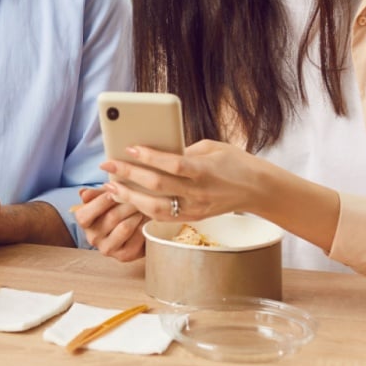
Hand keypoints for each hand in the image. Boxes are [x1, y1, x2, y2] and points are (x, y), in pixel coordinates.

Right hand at [73, 187, 146, 261]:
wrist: (134, 224)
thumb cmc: (116, 206)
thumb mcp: (104, 197)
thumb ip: (94, 194)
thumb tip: (83, 193)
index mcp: (85, 223)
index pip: (84, 216)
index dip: (100, 202)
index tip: (114, 191)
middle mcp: (93, 238)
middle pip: (111, 217)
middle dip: (127, 203)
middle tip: (138, 196)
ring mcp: (108, 249)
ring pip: (125, 227)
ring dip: (137, 214)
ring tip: (142, 207)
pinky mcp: (124, 256)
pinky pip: (136, 237)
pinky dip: (144, 226)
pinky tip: (146, 220)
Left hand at [99, 139, 274, 221]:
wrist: (258, 189)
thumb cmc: (234, 162)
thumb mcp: (211, 147)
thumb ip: (184, 150)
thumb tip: (155, 151)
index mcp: (204, 170)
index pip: (172, 165)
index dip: (149, 157)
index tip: (129, 148)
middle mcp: (198, 193)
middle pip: (158, 186)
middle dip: (129, 176)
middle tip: (107, 166)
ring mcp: (195, 209)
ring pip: (156, 208)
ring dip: (130, 198)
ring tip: (111, 187)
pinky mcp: (193, 218)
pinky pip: (163, 216)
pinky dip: (143, 208)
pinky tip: (129, 198)